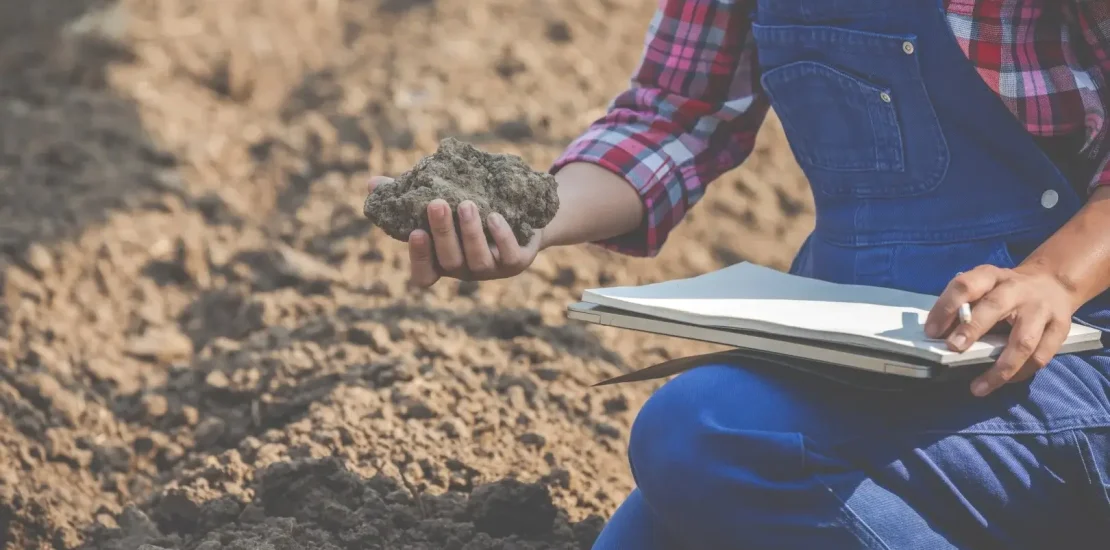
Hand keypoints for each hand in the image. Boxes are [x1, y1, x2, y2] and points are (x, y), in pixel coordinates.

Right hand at [368, 176, 543, 287]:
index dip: (419, 259)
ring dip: (470, 233)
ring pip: (478, 260)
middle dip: (443, 234)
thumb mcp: (441, 200)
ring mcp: (492, 269)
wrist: (522, 212)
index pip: (425, 275)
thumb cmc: (472, 207)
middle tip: (437, 203)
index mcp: (443, 260)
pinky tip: (494, 216)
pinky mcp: (518, 261)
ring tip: (466, 204)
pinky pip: (509, 255)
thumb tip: (372, 184)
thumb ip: (408, 196)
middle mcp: (466, 270)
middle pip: (450, 262)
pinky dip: (501, 237)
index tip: (414, 232)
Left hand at [925, 265, 1079, 396]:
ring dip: (1000, 367)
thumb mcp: (983, 288)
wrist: (1052, 283)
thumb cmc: (1006, 291)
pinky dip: (1020, 373)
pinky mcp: (1060, 329)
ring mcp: (1042, 310)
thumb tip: (939, 336)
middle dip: (972, 329)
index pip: (966, 285)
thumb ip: (964, 307)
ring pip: (1023, 342)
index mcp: (991, 277)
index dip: (946, 306)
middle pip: (995, 307)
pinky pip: (1040, 357)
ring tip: (978, 387)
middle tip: (954, 348)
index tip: (931, 331)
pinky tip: (1002, 383)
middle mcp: (1018, 290)